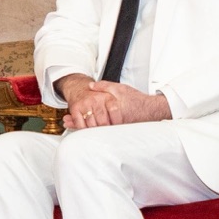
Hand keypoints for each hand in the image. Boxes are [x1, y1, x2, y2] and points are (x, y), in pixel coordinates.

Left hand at [57, 75, 171, 128]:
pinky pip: (103, 133)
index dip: (77, 119)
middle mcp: (111, 121)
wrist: (150, 110)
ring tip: (75, 129)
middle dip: (78, 126)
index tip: (68, 118)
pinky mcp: (118, 132)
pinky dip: (96, 132)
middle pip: (91, 127)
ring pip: (96, 132)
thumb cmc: (136, 99)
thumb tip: (90, 85)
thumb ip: (104, 86)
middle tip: (67, 124)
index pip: (90, 117)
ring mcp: (115, 128)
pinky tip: (90, 131)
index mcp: (109, 109)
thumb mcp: (120, 88)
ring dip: (85, 130)